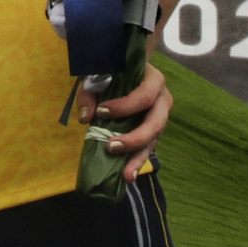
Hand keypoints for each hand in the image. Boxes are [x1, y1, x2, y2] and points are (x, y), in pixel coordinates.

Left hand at [80, 62, 172, 181]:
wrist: (125, 71)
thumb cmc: (113, 71)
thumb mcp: (99, 75)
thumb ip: (90, 93)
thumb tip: (85, 118)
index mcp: (153, 80)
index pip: (144, 95)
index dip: (125, 106)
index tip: (101, 111)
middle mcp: (163, 100)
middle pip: (156, 123)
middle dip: (135, 137)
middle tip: (112, 147)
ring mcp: (160, 118)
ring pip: (154, 140)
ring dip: (138, 158)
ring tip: (126, 175)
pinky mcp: (153, 132)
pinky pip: (147, 147)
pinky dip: (137, 161)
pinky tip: (128, 174)